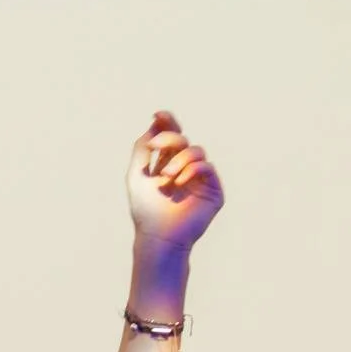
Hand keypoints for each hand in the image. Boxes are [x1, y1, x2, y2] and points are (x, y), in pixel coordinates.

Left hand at [126, 112, 222, 252]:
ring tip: (166, 176)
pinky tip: (178, 181)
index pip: (171, 137)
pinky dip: (192, 169)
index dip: (168, 123)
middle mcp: (185, 169)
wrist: (158, 236)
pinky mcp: (213, 191)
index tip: (158, 115)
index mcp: (168, 164)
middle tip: (155, 146)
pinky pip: (207, 166)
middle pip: (183, 139)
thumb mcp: (137, 174)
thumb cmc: (145, 210)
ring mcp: (200, 180)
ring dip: (179, 159)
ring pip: (196, 151)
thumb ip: (142, 149)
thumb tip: (154, 124)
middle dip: (169, 138)